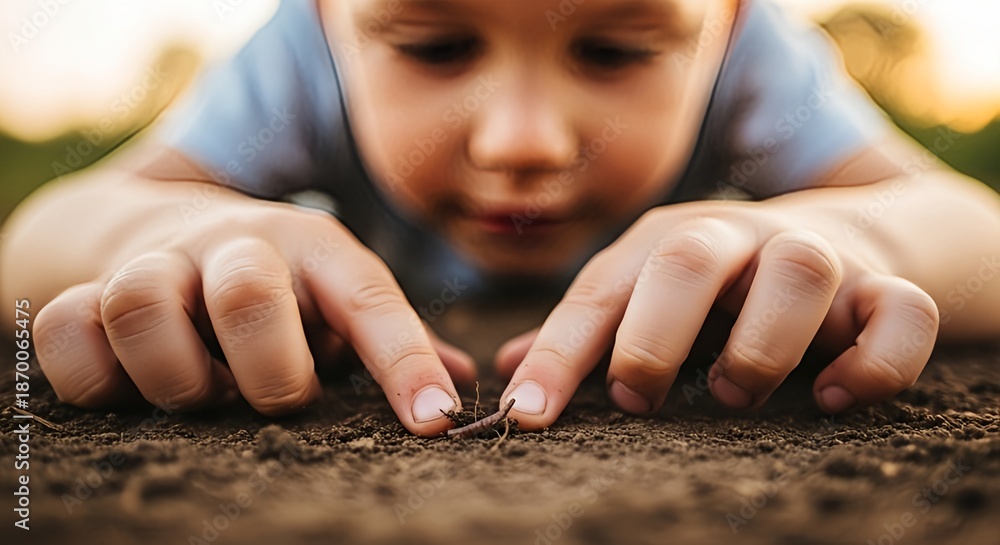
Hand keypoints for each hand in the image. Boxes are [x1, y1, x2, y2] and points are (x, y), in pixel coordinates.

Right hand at [33, 192, 474, 435]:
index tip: (433, 423)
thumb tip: (460, 385)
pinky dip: (96, 374)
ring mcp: (155, 263)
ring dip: (178, 377)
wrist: (155, 222)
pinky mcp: (85, 289)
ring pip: (143, 307)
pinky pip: (69, 329)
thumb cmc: (276, 281)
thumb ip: (392, 337)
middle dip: (269, 371)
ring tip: (207, 395)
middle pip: (247, 292)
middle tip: (282, 400)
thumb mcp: (336, 293)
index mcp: (312, 248)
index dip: (404, 362)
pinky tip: (132, 386)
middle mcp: (234, 247)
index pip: (368, 299)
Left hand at [495, 199, 939, 428]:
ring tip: (733, 393)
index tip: (526, 414)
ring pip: (799, 270)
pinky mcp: (885, 287)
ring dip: (762, 344)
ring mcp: (817, 255)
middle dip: (653, 334)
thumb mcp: (646, 293)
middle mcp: (738, 237)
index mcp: (667, 241)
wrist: (848, 237)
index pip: (601, 290)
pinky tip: (830, 400)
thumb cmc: (720, 283)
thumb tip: (506, 366)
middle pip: (688, 254)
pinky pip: (901, 313)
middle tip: (638, 399)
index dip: (559, 353)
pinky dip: (873, 362)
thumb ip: (586, 329)